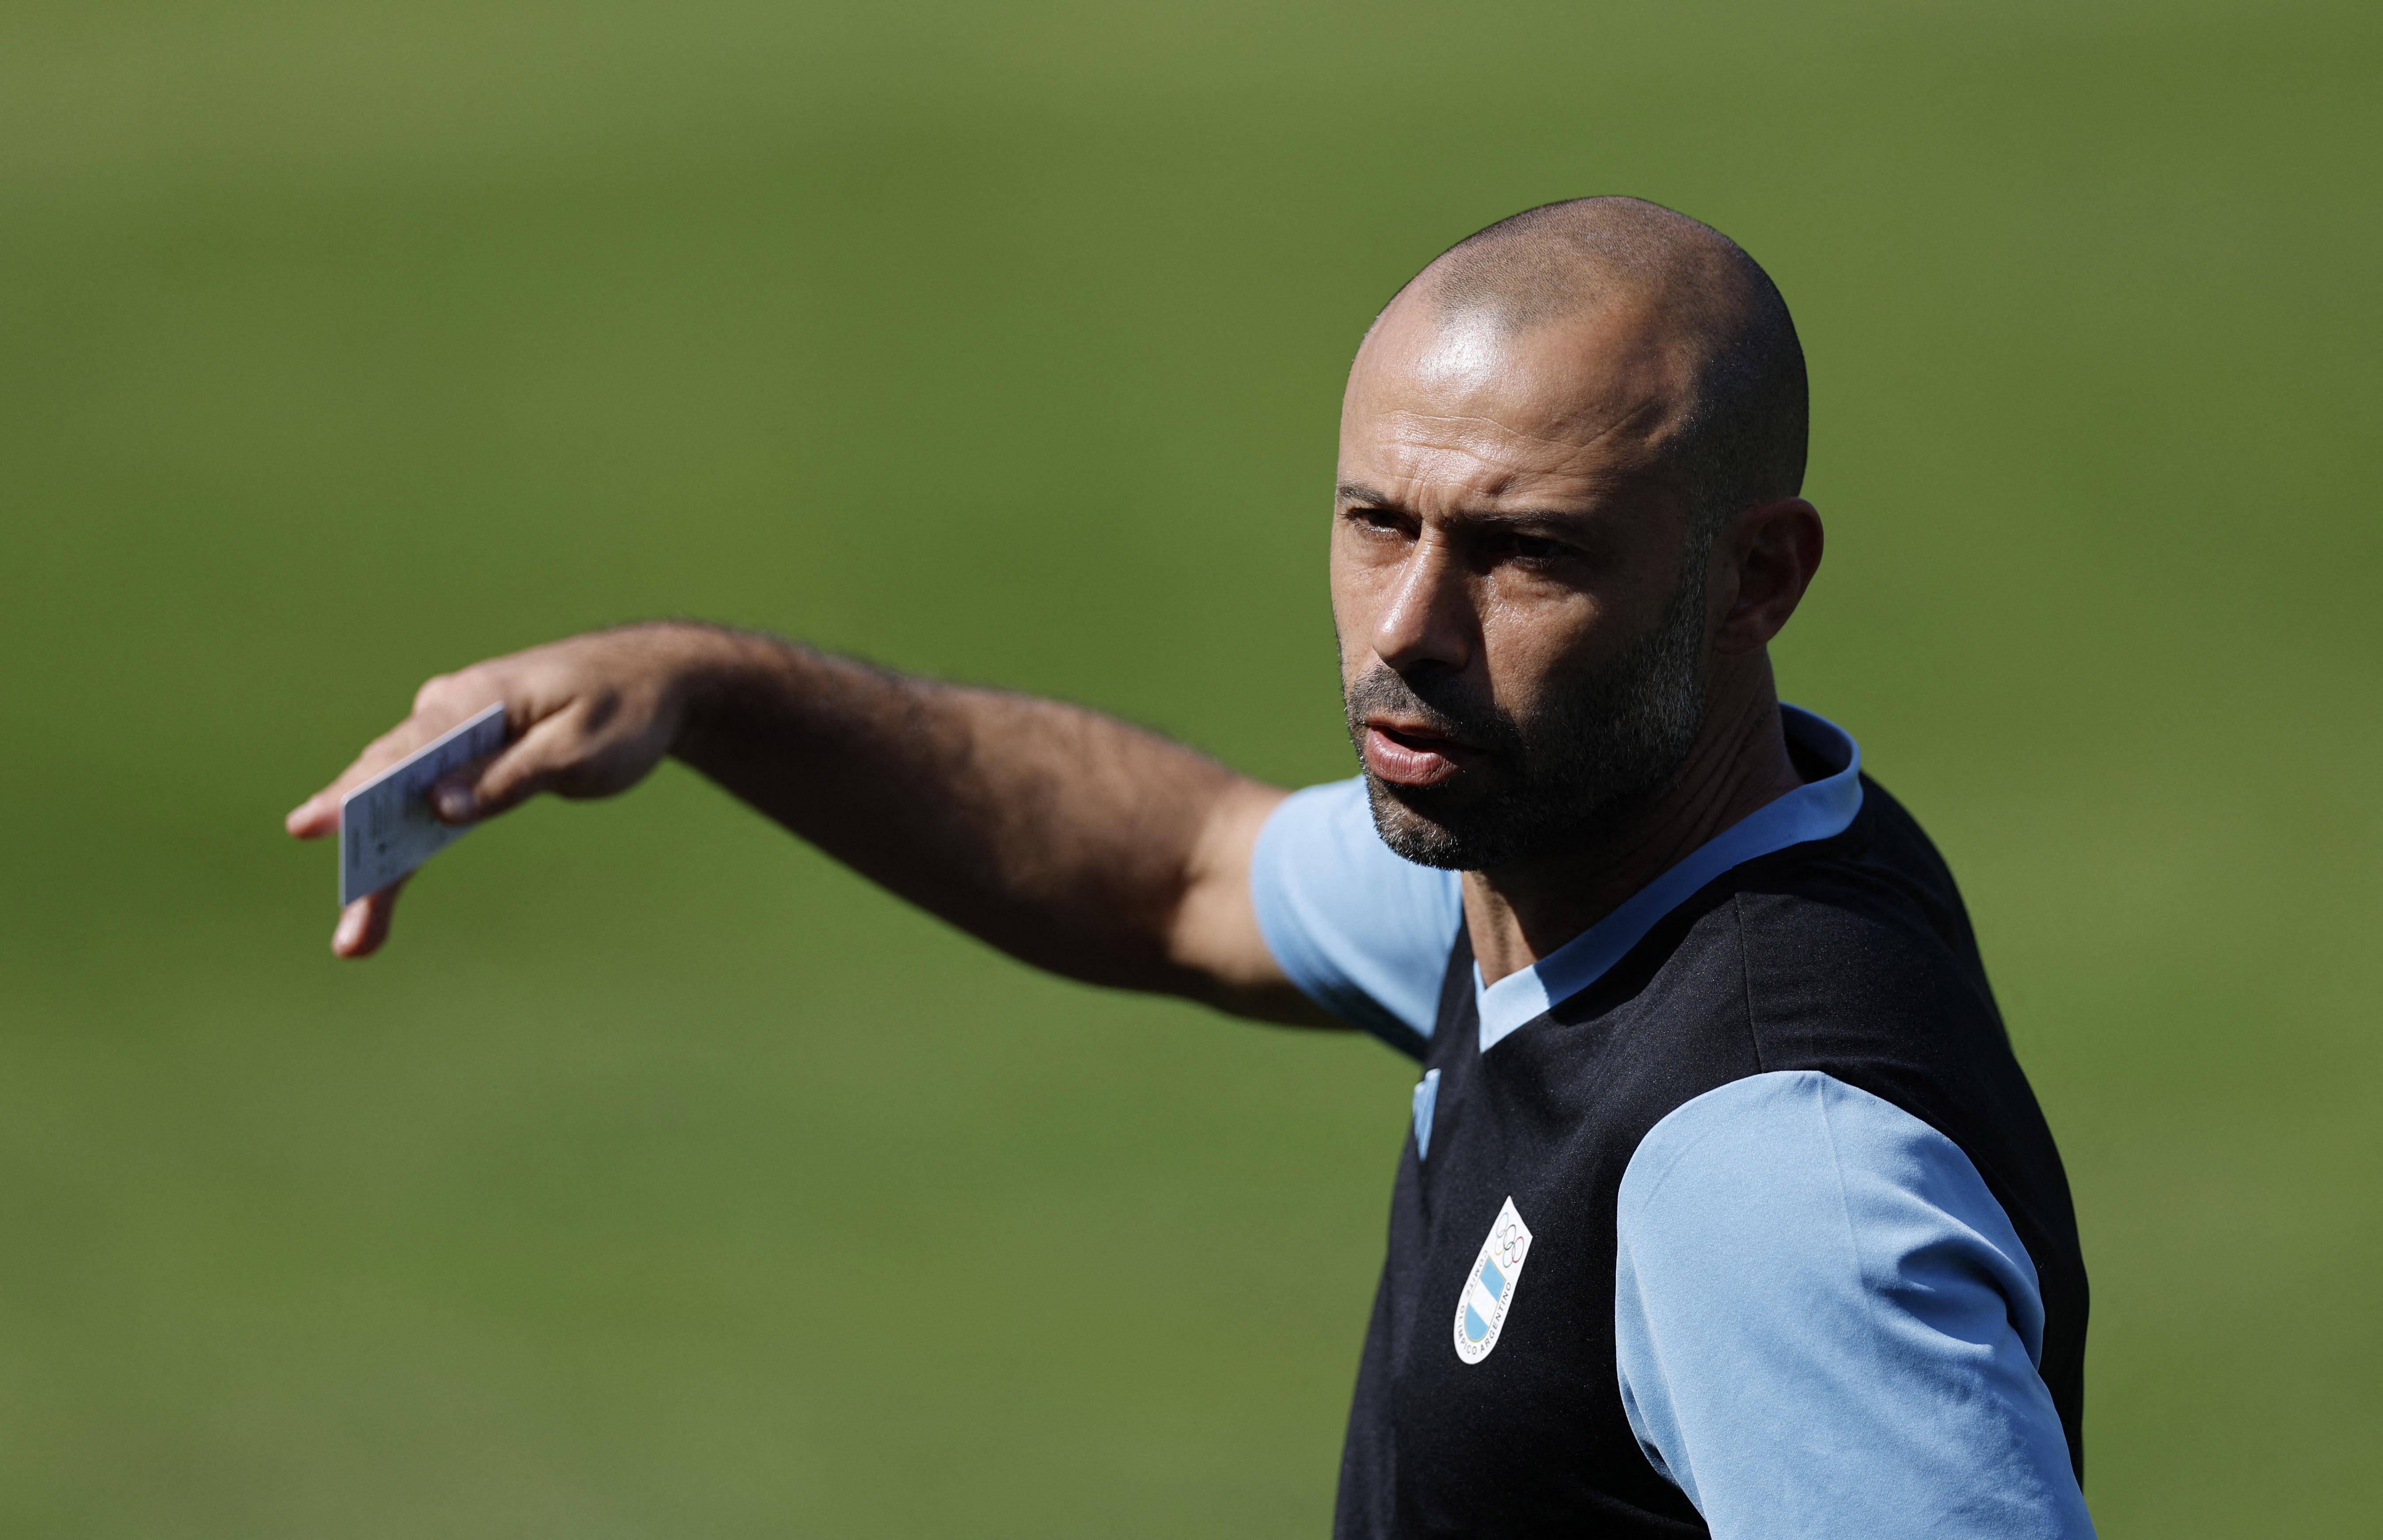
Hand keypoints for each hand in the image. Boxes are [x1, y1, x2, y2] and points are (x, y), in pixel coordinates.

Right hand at [285, 623, 722, 957]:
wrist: (656, 680)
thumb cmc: (623, 709)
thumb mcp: (577, 748)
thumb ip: (509, 776)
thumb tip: (438, 807)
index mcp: (475, 697)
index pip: (405, 750)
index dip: (356, 793)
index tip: (313, 825)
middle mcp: (449, 708)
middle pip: (390, 783)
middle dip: (363, 853)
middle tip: (347, 929)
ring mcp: (454, 731)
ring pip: (401, 798)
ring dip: (380, 864)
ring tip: (357, 938)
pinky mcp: (468, 755)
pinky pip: (427, 801)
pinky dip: (411, 844)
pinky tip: (383, 890)